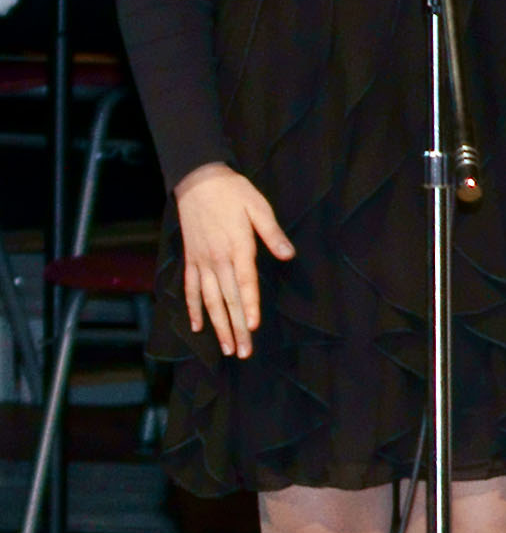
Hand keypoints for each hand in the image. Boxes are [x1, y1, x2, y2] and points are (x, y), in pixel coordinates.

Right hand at [174, 163, 292, 357]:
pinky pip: (191, 289)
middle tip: (242, 353)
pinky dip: (193, 308)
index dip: (248, 307)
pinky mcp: (191, 259)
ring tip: (225, 348)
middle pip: (227, 299)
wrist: (197, 180)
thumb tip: (288, 254)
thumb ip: (272, 233)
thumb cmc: (233, 192)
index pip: (245, 284)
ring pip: (209, 300)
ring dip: (217, 326)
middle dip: (235, 328)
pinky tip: (196, 326)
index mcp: (237, 247)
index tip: (252, 328)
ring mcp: (201, 261)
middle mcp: (217, 259)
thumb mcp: (259, 207)